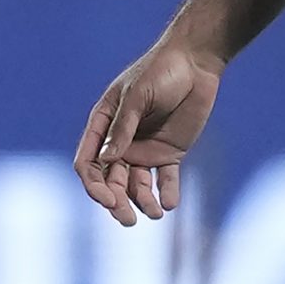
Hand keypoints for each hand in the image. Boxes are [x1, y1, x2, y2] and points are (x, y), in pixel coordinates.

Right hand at [74, 39, 223, 227]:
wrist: (195, 64)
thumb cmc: (160, 72)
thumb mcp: (138, 96)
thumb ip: (124, 126)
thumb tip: (108, 159)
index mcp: (103, 126)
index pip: (89, 163)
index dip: (94, 185)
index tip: (108, 199)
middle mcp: (120, 143)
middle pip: (111, 181)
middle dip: (117, 202)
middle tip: (127, 220)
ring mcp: (145, 150)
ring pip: (137, 185)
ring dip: (143, 201)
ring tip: (156, 213)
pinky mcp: (170, 153)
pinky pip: (166, 179)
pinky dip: (168, 192)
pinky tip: (171, 203)